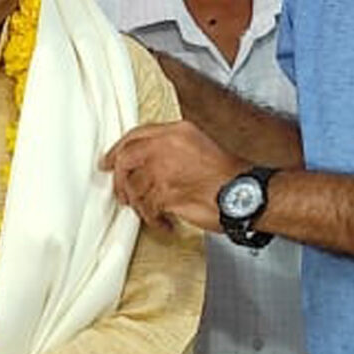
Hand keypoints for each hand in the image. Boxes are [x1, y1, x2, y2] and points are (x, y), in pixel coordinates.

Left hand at [102, 121, 238, 233]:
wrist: (243, 194)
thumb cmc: (228, 175)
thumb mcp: (200, 145)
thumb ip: (172, 148)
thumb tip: (149, 160)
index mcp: (176, 131)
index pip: (135, 135)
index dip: (117, 150)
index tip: (109, 162)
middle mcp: (166, 147)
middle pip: (125, 159)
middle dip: (119, 179)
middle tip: (120, 192)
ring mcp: (164, 170)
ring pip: (133, 188)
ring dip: (138, 204)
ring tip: (150, 212)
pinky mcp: (166, 194)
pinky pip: (147, 209)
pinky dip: (153, 220)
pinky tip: (164, 222)